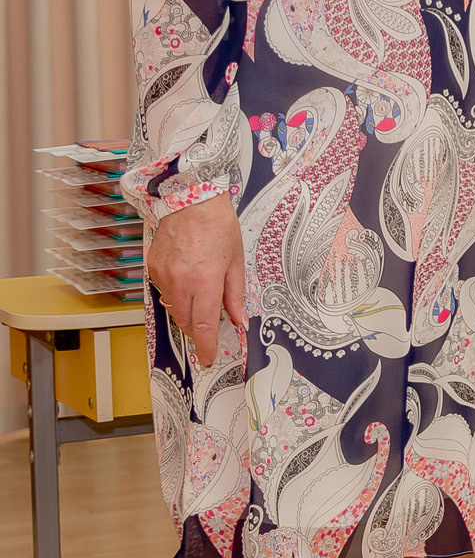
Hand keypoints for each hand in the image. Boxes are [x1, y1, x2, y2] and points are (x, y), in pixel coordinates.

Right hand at [144, 196, 246, 365]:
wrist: (189, 199)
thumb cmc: (218, 226)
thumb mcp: (236, 261)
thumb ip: (235, 294)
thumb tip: (238, 320)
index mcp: (205, 281)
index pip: (204, 325)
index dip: (206, 345)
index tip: (207, 357)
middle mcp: (180, 282)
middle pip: (186, 321)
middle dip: (198, 331)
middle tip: (209, 333)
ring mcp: (163, 276)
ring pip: (173, 308)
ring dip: (187, 314)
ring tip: (201, 304)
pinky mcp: (152, 268)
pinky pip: (164, 292)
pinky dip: (176, 295)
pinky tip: (187, 283)